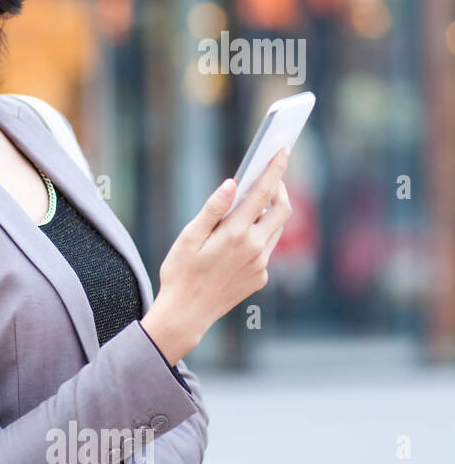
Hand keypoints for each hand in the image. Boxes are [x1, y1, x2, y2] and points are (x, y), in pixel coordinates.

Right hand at [140, 146, 293, 363]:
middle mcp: (255, 248)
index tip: (283, 150)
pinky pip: (266, 250)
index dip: (275, 169)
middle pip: (282, 209)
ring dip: (270, 213)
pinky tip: (239, 240)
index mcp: (236, 234)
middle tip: (270, 177)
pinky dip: (259, 237)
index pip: (263, 193)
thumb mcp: (188, 237)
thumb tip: (231, 184)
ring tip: (253, 204)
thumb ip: (212, 209)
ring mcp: (261, 265)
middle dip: (279, 189)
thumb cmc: (180, 272)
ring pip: (276, 230)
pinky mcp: (261, 277)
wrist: (186, 313)